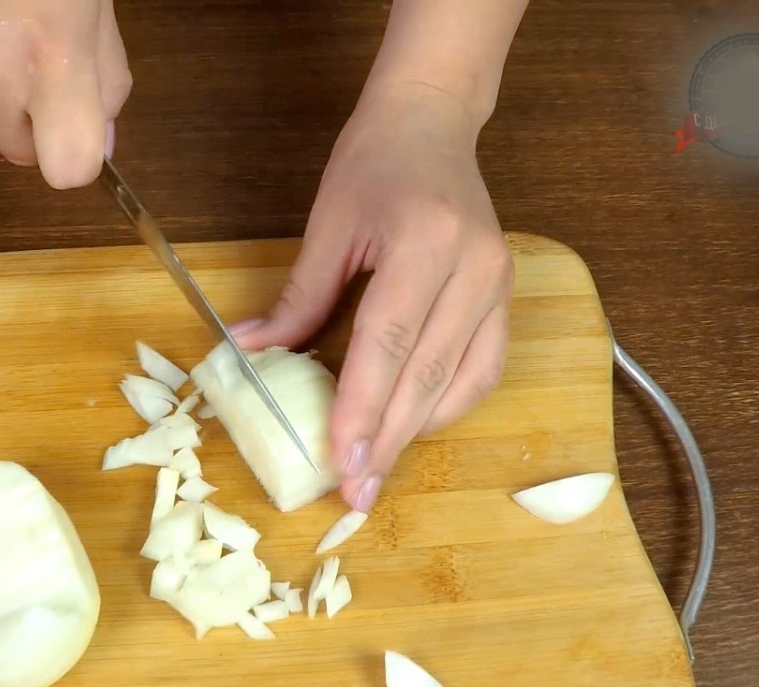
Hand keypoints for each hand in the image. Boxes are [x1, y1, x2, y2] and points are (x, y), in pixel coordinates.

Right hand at [0, 0, 132, 188]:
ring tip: (7, 20)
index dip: (79, 159)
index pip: (67, 172)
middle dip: (39, 127)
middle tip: (49, 72)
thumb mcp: (97, 11)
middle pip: (20, 153)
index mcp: (53, 68)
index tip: (84, 136)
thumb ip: (105, 84)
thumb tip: (100, 144)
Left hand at [234, 85, 513, 511]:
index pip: (389, 342)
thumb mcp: (327, 225)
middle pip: (428, 374)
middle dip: (388, 440)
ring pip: (462, 381)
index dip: (362, 407)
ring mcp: (498, 284)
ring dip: (417, 431)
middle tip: (357, 492)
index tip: (340, 461)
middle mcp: (474, 267)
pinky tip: (412, 425)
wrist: (432, 123)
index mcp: (425, 242)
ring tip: (377, 468)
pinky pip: (484, 368)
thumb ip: (299, 297)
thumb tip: (252, 354)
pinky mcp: (506, 295)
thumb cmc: (373, 164)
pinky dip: (447, 404)